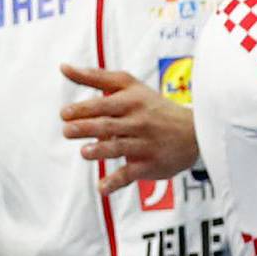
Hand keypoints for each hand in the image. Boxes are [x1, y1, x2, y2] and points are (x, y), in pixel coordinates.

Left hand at [60, 64, 201, 196]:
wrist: (193, 132)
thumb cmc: (151, 106)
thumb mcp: (128, 86)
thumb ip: (95, 77)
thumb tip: (63, 67)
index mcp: (131, 101)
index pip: (104, 104)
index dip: (83, 108)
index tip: (64, 113)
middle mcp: (138, 122)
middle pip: (109, 124)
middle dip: (87, 127)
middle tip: (67, 131)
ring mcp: (144, 144)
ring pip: (120, 148)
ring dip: (101, 151)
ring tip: (84, 152)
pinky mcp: (149, 164)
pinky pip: (131, 173)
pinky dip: (116, 182)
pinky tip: (102, 188)